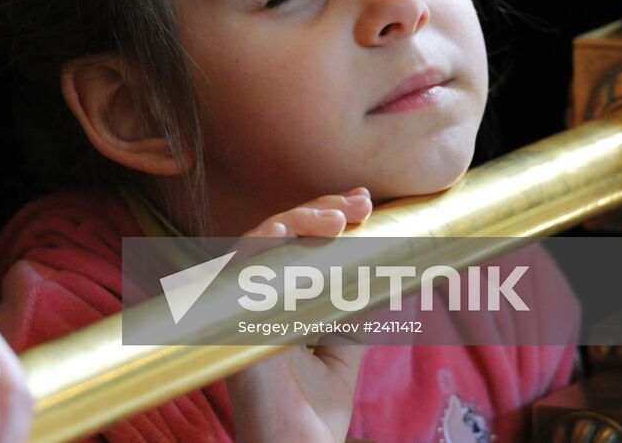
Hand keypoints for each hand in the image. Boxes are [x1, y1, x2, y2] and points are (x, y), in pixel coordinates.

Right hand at [229, 188, 372, 442]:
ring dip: (300, 221)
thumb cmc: (312, 417)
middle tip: (360, 203)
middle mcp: (254, 299)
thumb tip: (390, 277)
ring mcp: (240, 308)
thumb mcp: (344, 354)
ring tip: (341, 217)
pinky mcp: (231, 323)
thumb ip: (358, 315)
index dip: (324, 217)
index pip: (295, 245)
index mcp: (277, 303)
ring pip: (259, 241)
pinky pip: (238, 269)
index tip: (364, 204)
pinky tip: (290, 229)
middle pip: (279, 235)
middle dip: (320, 210)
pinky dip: (263, 243)